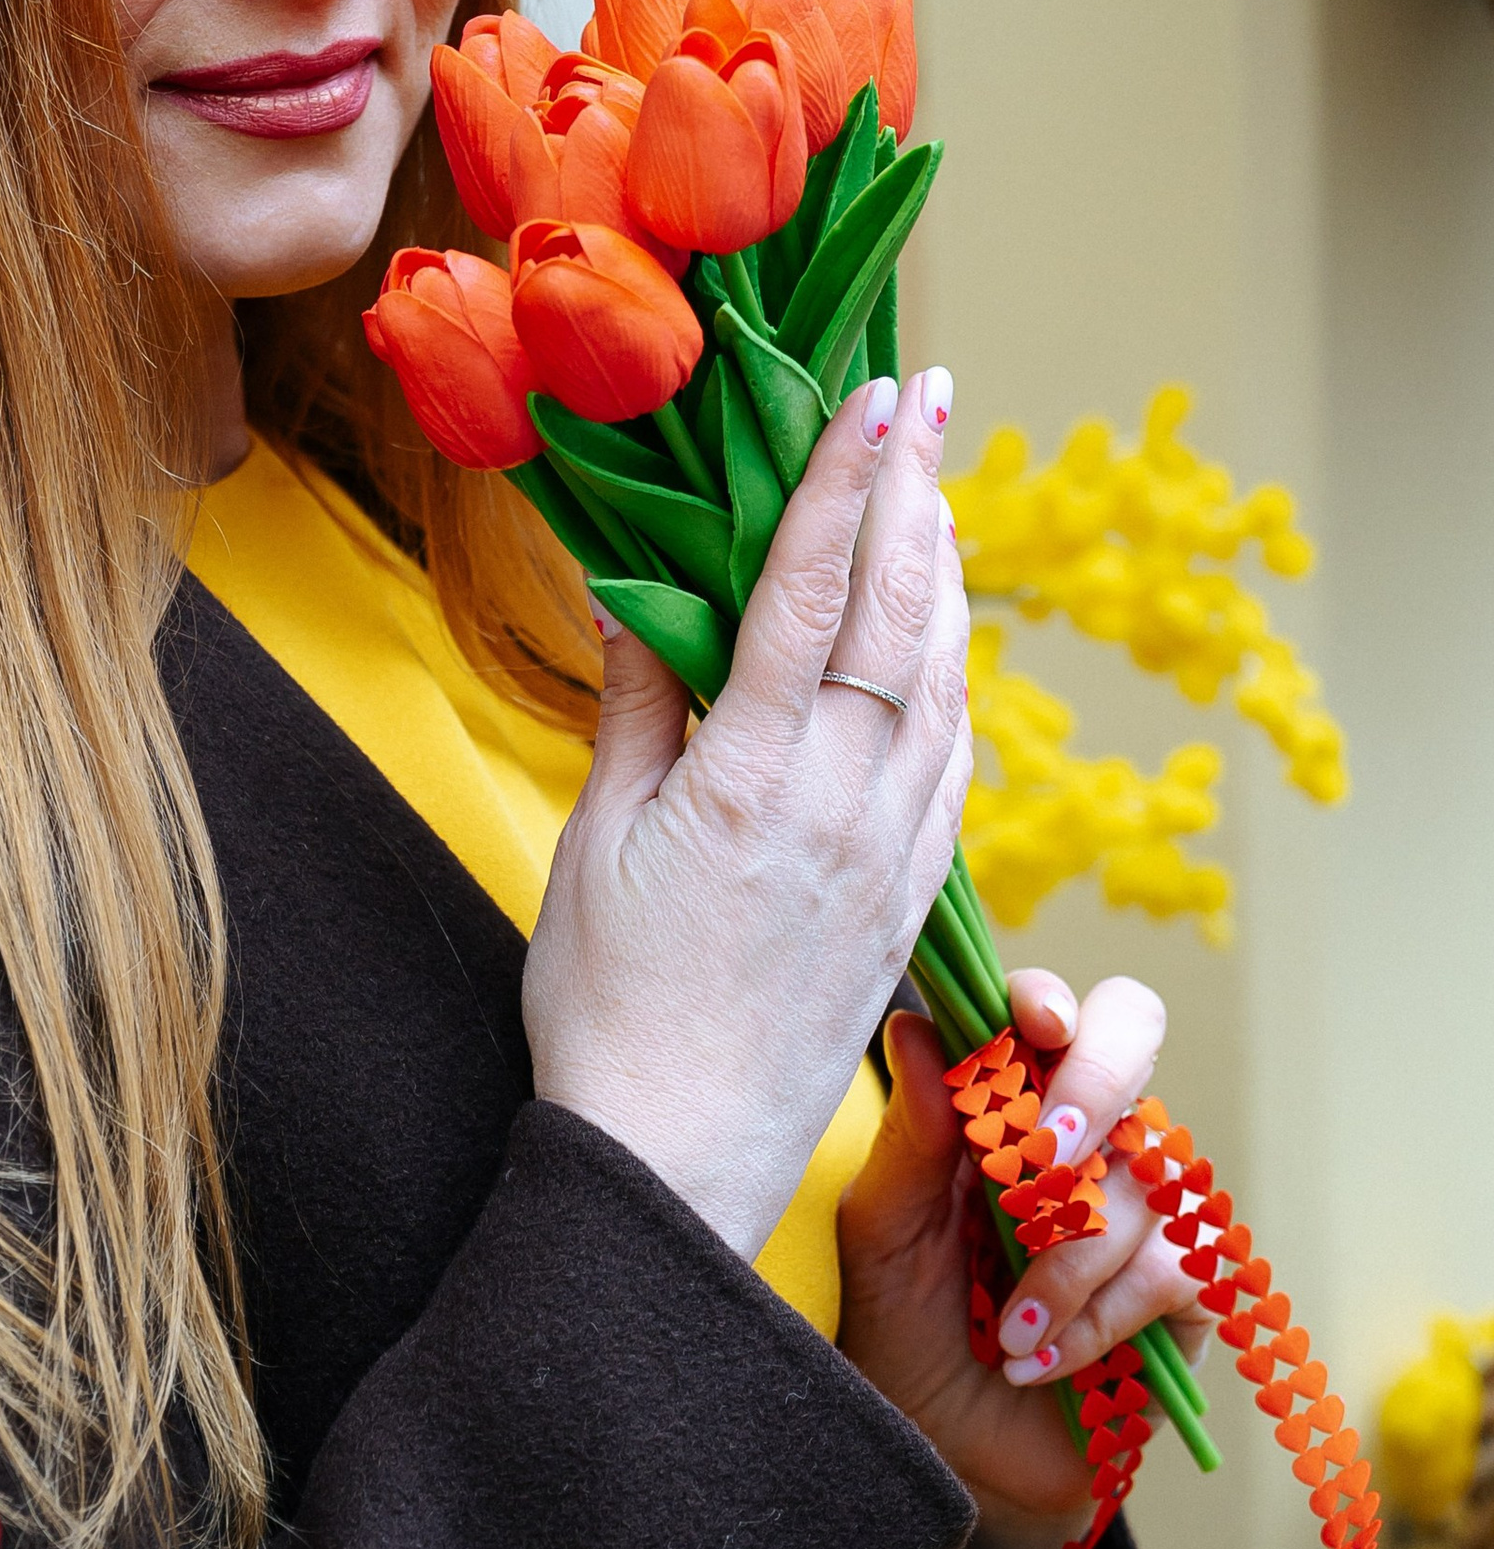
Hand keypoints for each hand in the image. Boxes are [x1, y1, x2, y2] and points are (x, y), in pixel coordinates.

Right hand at [524, 368, 971, 1257]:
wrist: (675, 1154)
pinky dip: (955, 680)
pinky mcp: (909, 901)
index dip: (845, 485)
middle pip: (903, 618)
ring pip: (944, 683)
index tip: (875, 395)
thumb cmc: (604, 1005)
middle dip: (918, 495)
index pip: (813, 596)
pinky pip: (953, 763)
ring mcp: (890, 855)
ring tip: (939, 490)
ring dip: (945, 576)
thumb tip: (638, 589)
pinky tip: (945, 641)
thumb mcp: (593, 843)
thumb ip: (635, 708)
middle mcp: (842, 807)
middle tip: (934, 398)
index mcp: (750, 781)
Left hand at [835, 968, 1215, 1548]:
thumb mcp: (886, 1243)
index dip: (1048, 1001)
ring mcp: (1144, 1202)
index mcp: (1003, 1105)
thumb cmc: (909, 1342)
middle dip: (1091, 1087)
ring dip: (1064, 1261)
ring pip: (1140, 1173)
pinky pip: (1170, 1265)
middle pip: (1132, 1034)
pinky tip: (1043, 1360)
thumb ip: (911, 1142)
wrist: (955, 1465)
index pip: (1048, 1010)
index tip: (1028, 1028)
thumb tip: (919, 1029)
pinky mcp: (1190, 1283)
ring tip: (1005, 1329)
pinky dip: (1096, 1318)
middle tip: (1036, 1161)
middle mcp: (1083, 1134)